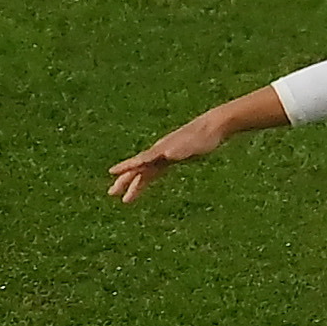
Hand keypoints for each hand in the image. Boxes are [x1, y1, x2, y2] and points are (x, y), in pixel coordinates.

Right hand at [106, 108, 234, 202]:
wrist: (214, 126)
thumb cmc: (204, 136)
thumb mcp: (193, 145)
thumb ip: (180, 150)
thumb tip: (167, 154)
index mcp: (162, 149)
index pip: (140, 160)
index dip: (127, 167)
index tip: (112, 172)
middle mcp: (160, 151)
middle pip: (139, 168)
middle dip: (126, 181)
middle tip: (111, 193)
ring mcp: (166, 154)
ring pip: (146, 171)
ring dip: (136, 184)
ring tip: (125, 199)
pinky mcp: (174, 157)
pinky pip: (156, 170)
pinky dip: (148, 178)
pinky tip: (144, 183)